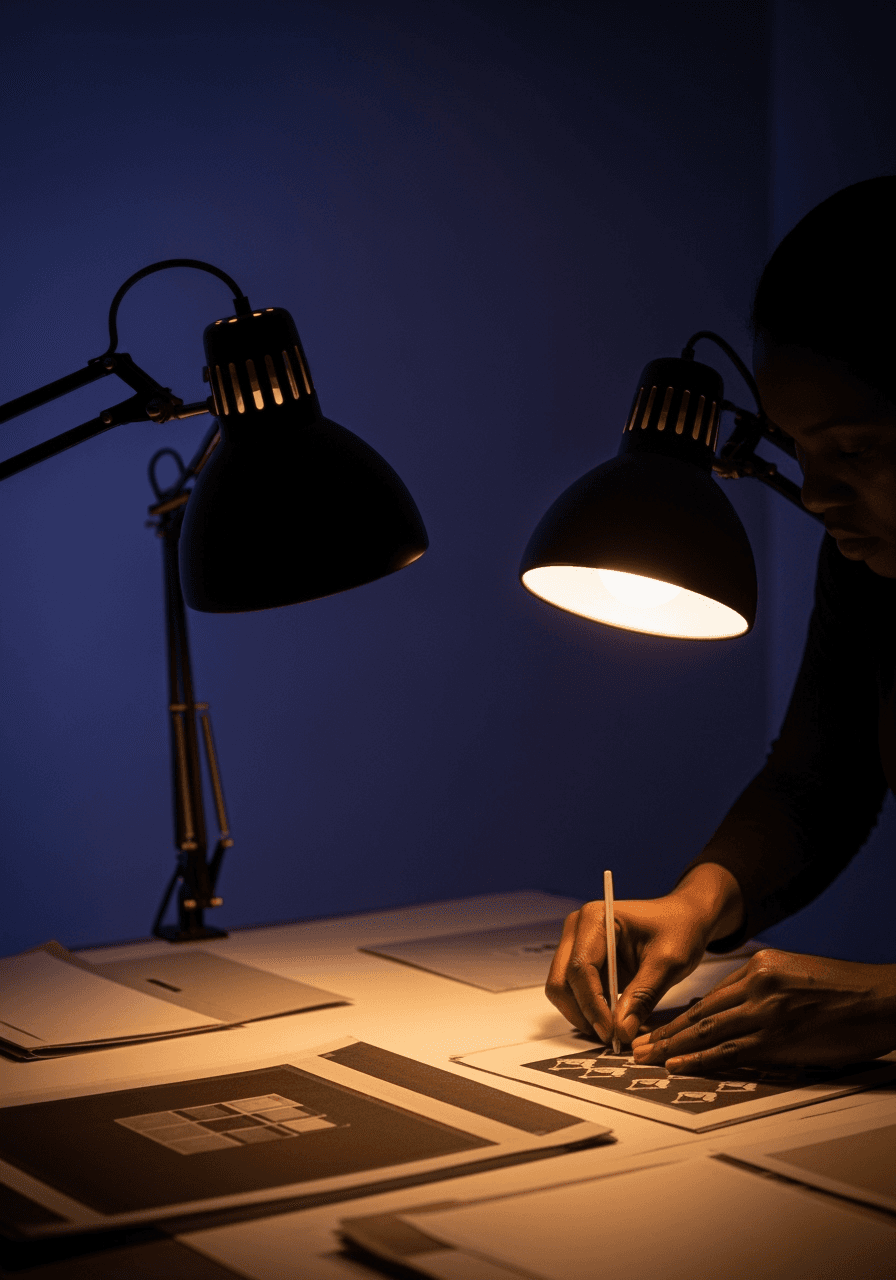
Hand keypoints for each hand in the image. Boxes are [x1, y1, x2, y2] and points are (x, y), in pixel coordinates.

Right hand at [546, 865, 742, 1044]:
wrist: (682, 919)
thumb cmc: (678, 930)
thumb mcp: (668, 962)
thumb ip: (643, 996)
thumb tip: (621, 1032)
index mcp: (595, 918)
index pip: (581, 967)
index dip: (592, 1004)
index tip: (612, 1033)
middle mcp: (577, 929)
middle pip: (561, 980)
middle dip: (583, 1013)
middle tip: (612, 1037)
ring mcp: (575, 945)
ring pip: (562, 991)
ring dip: (583, 1015)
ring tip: (615, 1031)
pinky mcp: (580, 961)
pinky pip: (572, 993)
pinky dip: (587, 1012)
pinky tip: (612, 1020)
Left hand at [632, 949, 895, 1070]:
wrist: (879, 999)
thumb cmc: (843, 991)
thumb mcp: (794, 975)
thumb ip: (761, 989)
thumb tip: (728, 1013)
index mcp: (760, 966)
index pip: (711, 995)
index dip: (681, 1014)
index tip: (657, 1026)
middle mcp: (756, 983)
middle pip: (700, 1011)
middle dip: (665, 1030)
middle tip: (636, 1044)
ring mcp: (765, 1010)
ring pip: (706, 1030)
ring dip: (672, 1046)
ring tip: (646, 1057)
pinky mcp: (777, 1036)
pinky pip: (729, 1050)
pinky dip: (699, 1058)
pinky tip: (679, 1063)